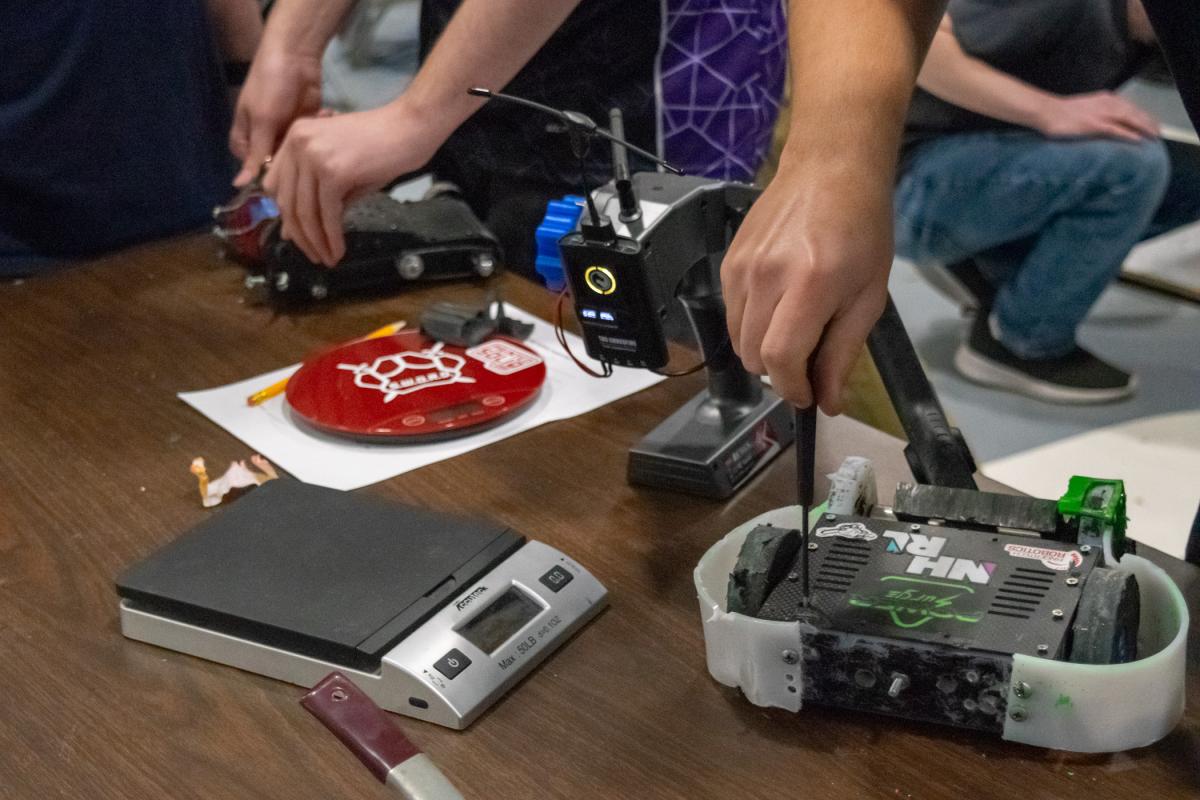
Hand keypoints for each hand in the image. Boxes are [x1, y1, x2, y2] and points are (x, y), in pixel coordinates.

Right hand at [230, 49, 322, 185]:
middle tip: (309, 164)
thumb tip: (239, 185)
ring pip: (295, 157)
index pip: (252, 170)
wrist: (295, 56)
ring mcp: (284, 134)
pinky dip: (317, 137)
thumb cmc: (270, 86)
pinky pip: (309, 143)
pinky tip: (326, 122)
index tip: (288, 182)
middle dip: (293, 165)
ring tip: (320, 143)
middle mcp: (263, 139)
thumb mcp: (262, 121)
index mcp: (245, 138)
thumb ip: (256, 154)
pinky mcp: (304, 127)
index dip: (269, 179)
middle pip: (276, 167)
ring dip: (307, 150)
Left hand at [261, 102, 442, 265]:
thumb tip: (293, 231)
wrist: (410, 128)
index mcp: (295, 137)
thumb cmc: (382, 147)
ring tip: (326, 258)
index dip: (285, 215)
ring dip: (315, 241)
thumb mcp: (340, 168)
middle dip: (300, 235)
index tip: (299, 236)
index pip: (274, 184)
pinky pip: (327, 214)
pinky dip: (332, 237)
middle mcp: (298, 143)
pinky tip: (338, 250)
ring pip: (305, 211)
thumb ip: (316, 195)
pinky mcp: (334, 172)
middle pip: (286, 201)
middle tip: (313, 255)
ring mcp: (314, 156)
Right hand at [721, 152, 892, 412]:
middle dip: (779, 372)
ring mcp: (740, 268)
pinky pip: (731, 314)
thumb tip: (827, 403)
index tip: (807, 396)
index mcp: (809, 286)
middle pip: (753, 356)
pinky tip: (777, 306)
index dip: (792, 388)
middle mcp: (766, 277)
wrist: (830, 170)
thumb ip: (843, 353)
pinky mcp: (727, 262)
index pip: (780, 358)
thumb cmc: (862, 230)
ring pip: (737, 340)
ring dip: (762, 350)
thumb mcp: (869, 296)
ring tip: (792, 331)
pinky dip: (751, 325)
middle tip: (807, 361)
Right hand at [1037, 92, 1159, 141]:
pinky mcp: (1094, 124)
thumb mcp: (1084, 109)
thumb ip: (1098, 112)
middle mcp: (1107, 103)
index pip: (1129, 106)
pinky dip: (1128, 134)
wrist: (1046, 111)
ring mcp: (1101, 113)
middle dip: (1148, 122)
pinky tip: (1138, 140)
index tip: (1151, 123)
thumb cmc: (1061, 113)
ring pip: (1129, 119)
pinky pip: (1116, 129)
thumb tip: (1106, 123)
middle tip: (1158, 132)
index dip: (1142, 115)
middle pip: (1134, 112)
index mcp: (1105, 98)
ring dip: (1143, 127)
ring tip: (1153, 136)